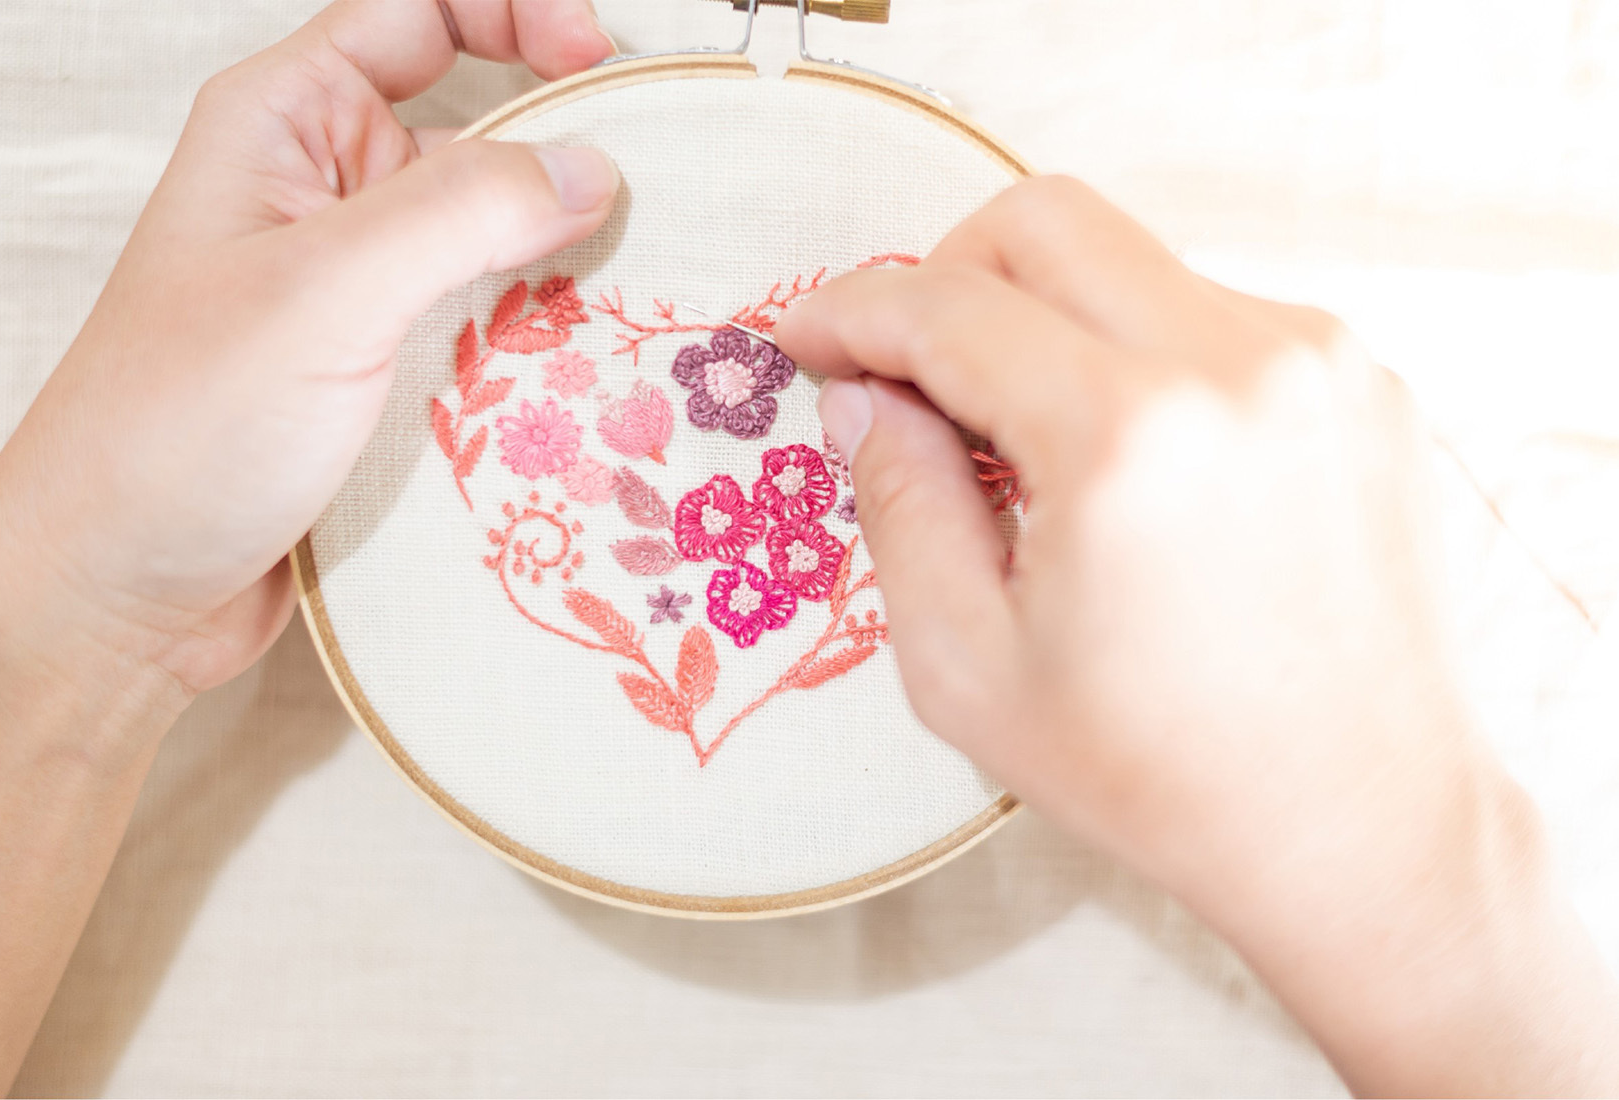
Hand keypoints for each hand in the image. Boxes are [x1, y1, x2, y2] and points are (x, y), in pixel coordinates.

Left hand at [0, 5, 617, 1092]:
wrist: (123, 593)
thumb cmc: (181, 427)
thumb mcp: (324, 293)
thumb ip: (460, 213)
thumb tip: (593, 168)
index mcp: (288, 125)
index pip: (423, 15)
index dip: (521, 15)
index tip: (607, 63)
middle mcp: (329, 195)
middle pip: (477, 127)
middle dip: (567, 149)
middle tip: (658, 191)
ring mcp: (362, 290)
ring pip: (495, 238)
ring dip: (567, 256)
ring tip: (650, 285)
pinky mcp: (390, 376)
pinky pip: (490, 327)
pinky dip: (548, 336)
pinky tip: (604, 365)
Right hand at [777, 176, 1618, 1094]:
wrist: (1360, 824)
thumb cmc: (1157, 774)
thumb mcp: (969, 668)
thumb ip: (900, 506)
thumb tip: (864, 400)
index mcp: (1123, 436)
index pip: (950, 307)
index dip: (855, 311)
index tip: (808, 338)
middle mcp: (1234, 364)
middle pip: (1044, 220)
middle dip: (946, 272)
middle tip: (909, 368)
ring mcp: (1316, 364)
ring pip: (1132, 260)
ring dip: (1048, 317)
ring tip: (1025, 438)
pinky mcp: (1362, 386)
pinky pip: (1211, 313)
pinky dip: (1138, 352)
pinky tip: (1130, 460)